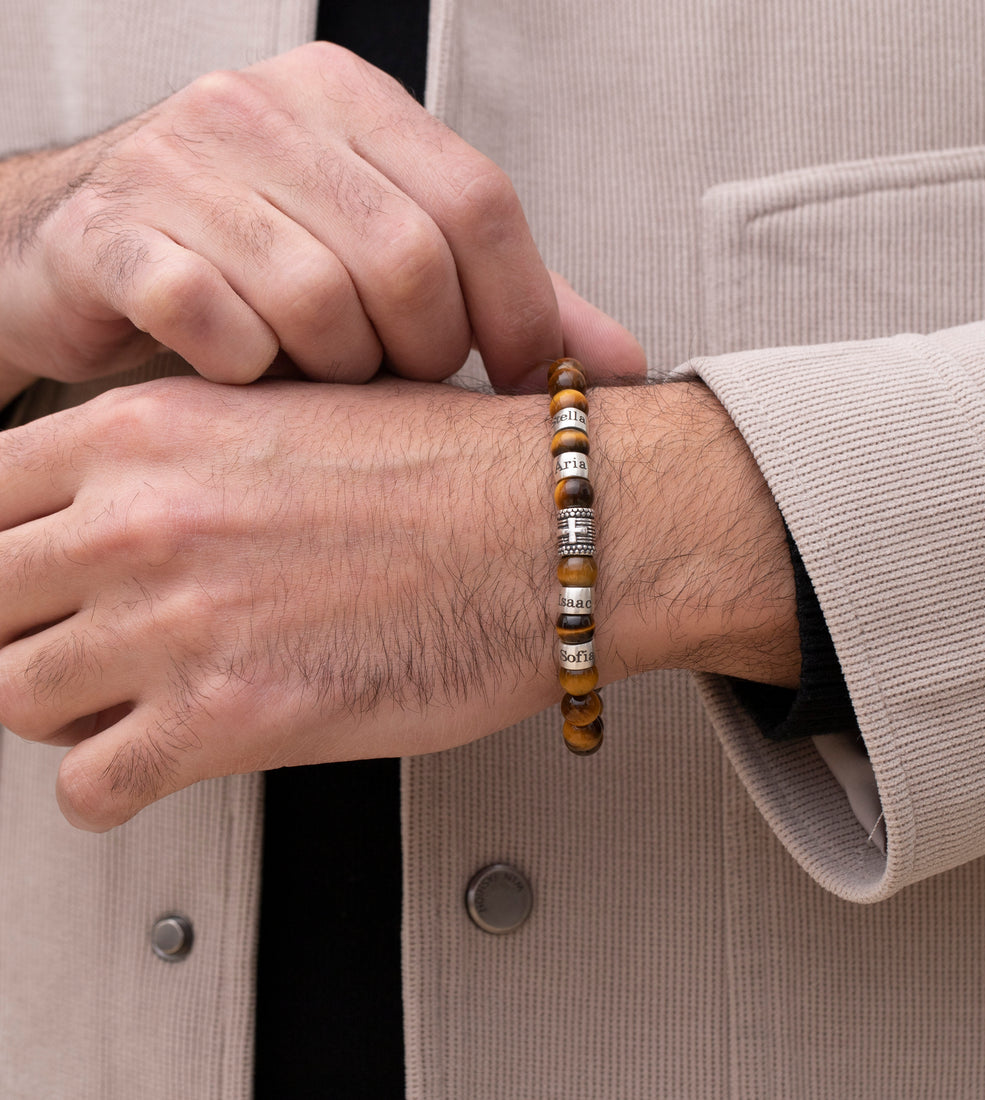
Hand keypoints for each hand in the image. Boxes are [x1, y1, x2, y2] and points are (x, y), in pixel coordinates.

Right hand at [0, 42, 643, 396]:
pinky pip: (215, 322)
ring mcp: (181, 165)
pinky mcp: (111, 235)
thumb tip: (620, 369)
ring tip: (312, 374)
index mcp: (353, 101)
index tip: (520, 380)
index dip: (520, 311)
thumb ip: (504, 301)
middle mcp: (267, 109)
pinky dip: (246, 371)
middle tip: (393, 381)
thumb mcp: (386, 257)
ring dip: (332, 370)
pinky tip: (239, 371)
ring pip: (316, 299)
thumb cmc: (257, 265)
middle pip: (408, 258)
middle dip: (421, 352)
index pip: (479, 202)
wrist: (83, 252)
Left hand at [0, 376, 795, 829]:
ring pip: (13, 695)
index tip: (27, 578)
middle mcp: (144, 521)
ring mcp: (177, 622)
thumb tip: (130, 503)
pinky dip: (109, 785)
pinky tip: (158, 762)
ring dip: (62, 710)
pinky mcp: (230, 720)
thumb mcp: (300, 411)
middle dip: (20, 629)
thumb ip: (191, 455)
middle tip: (73, 644)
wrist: (556, 528)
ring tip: (120, 706)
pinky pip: (89, 786)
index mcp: (155, 429)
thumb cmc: (461, 470)